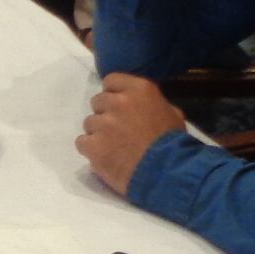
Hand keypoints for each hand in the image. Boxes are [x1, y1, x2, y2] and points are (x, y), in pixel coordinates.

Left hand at [75, 73, 186, 196]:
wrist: (166, 172)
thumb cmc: (173, 144)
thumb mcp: (172, 114)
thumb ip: (152, 104)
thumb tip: (144, 105)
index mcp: (139, 90)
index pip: (111, 80)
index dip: (113, 94)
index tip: (119, 106)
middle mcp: (118, 102)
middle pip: (98, 101)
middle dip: (105, 114)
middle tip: (117, 130)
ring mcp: (103, 123)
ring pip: (89, 123)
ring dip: (98, 133)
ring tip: (113, 147)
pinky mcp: (93, 145)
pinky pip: (82, 142)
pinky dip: (90, 150)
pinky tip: (104, 157)